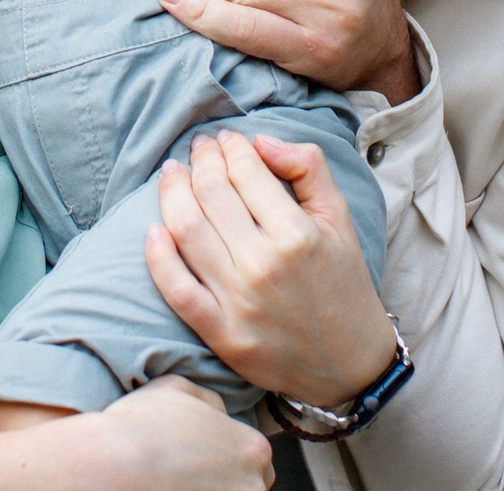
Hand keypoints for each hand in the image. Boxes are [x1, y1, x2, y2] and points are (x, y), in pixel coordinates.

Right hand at [84, 377, 274, 490]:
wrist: (112, 466)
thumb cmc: (141, 427)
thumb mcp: (177, 388)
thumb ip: (209, 399)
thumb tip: (219, 410)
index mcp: (252, 449)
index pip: (253, 457)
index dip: (226, 457)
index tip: (200, 458)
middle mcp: (252, 485)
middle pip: (249, 485)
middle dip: (225, 480)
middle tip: (188, 474)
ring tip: (176, 485)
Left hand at [145, 130, 393, 409]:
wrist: (350, 364)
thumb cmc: (343, 284)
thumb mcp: (340, 218)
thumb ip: (308, 167)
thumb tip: (259, 140)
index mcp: (297, 234)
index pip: (246, 172)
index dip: (231, 148)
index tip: (226, 139)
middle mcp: (264, 265)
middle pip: (212, 194)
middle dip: (201, 161)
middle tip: (199, 149)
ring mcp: (238, 302)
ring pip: (187, 231)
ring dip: (173, 193)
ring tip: (172, 173)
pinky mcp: (222, 334)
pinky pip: (176, 289)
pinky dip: (158, 257)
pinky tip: (153, 229)